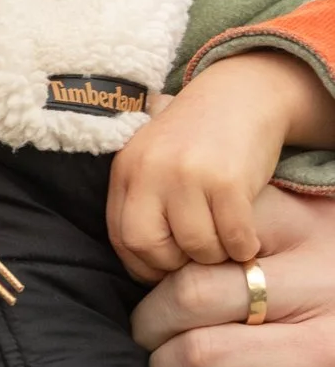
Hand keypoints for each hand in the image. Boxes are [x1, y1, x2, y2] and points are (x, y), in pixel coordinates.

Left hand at [110, 54, 326, 281]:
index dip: (141, 264)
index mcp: (125, 170)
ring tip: (224, 244)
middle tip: (195, 258)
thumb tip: (142, 263)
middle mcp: (149, 171)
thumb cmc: (195, 139)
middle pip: (147, 245)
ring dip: (214, 256)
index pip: (119, 236)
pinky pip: (233, 236)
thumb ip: (140, 200)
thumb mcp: (151, 160)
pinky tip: (246, 239)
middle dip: (173, 264)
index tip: (163, 270)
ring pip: (195, 245)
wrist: (240, 96)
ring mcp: (187, 175)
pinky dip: (242, 247)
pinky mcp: (227, 181)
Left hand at [132, 184, 334, 366]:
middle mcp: (322, 253)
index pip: (216, 206)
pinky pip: (204, 352)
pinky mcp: (310, 360)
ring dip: (154, 331)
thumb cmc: (312, 340)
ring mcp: (324, 304)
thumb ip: (239, 255)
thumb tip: (156, 243)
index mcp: (313, 222)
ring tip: (159, 353)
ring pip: (193, 294)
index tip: (157, 279)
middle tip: (148, 326)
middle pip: (197, 248)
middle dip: (152, 293)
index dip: (169, 245)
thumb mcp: (290, 280)